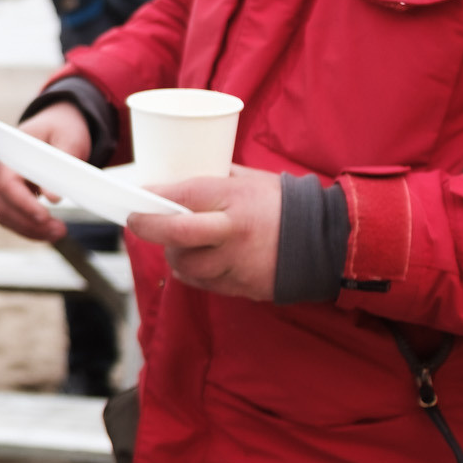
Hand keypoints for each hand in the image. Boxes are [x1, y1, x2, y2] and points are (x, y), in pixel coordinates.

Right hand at [0, 102, 90, 244]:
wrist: (55, 124)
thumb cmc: (62, 128)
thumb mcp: (70, 139)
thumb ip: (61, 165)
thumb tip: (53, 198)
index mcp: (6, 151)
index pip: (7, 184)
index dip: (24, 204)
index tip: (46, 216)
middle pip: (3, 205)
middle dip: (30, 223)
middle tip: (60, 231)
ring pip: (4, 215)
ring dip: (29, 230)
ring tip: (58, 233)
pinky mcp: (5, 194)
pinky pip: (10, 217)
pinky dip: (27, 228)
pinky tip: (47, 231)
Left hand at [127, 166, 279, 301]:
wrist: (326, 240)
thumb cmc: (284, 204)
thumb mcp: (251, 180)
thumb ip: (215, 179)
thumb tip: (177, 177)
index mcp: (236, 199)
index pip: (183, 195)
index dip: (154, 197)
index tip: (138, 196)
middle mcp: (233, 232)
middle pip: (176, 234)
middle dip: (147, 227)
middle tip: (136, 222)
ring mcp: (237, 262)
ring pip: (185, 265)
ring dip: (174, 255)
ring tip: (177, 244)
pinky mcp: (242, 285)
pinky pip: (204, 282)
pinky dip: (194, 272)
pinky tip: (198, 260)